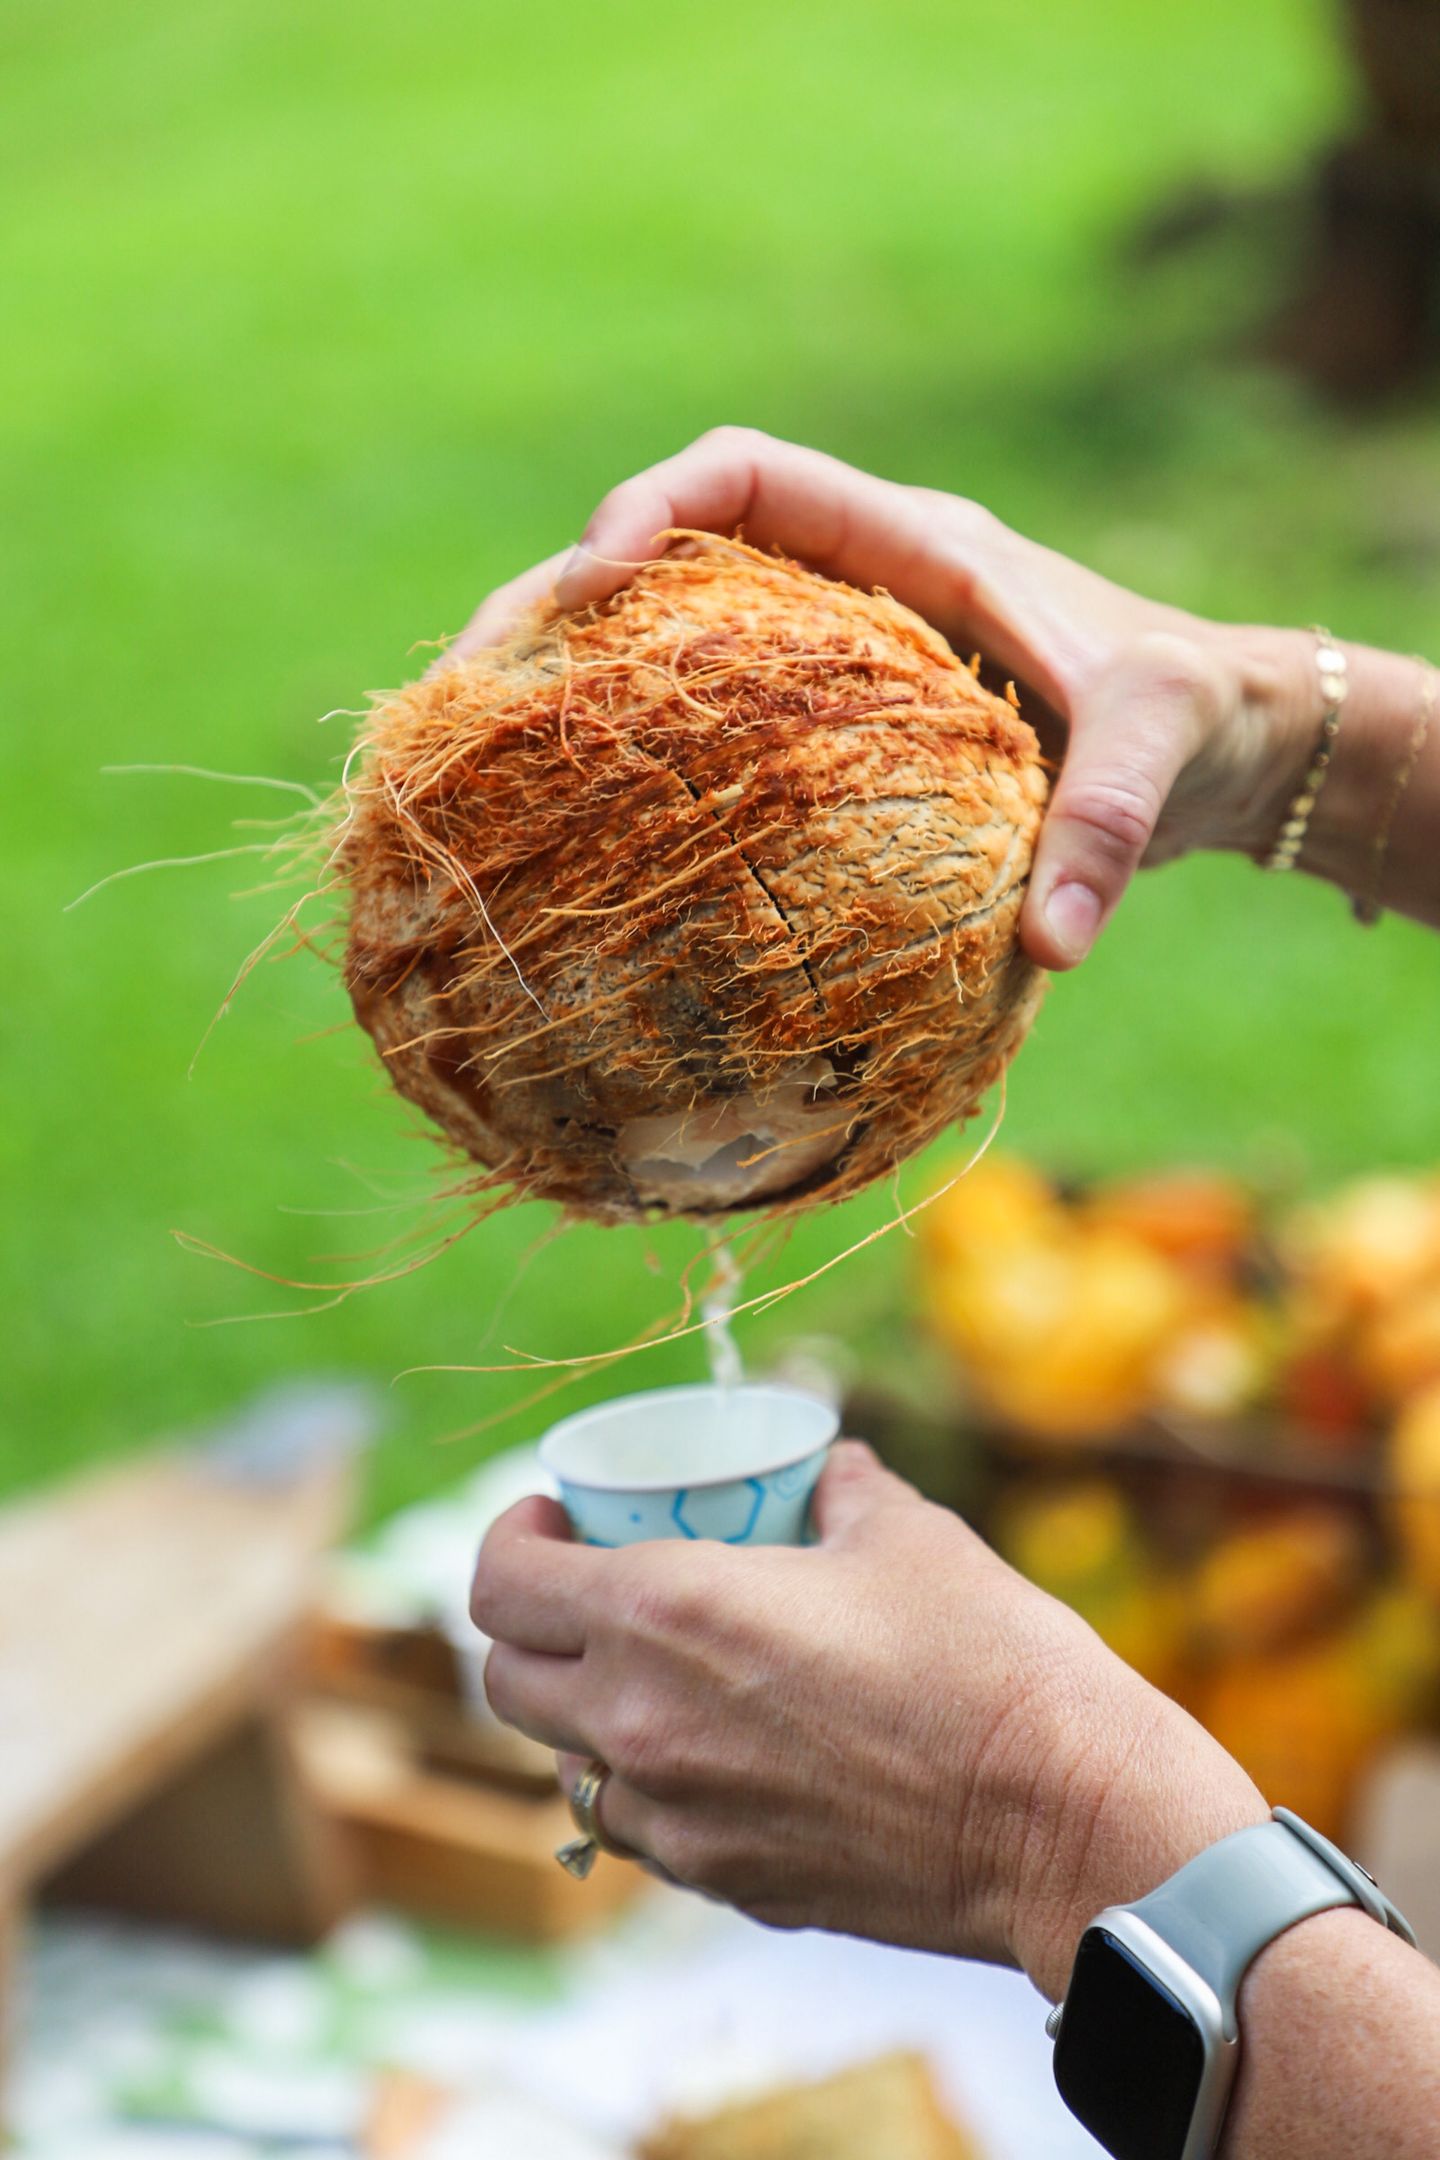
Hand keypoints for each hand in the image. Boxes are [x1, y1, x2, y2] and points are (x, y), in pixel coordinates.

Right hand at [452, 429, 1318, 967]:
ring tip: (470, 782)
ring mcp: (829, 671)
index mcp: (912, 547)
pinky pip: (708, 741)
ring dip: (569, 698)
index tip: (593, 580)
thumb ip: (1114, 831)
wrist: (1227, 746)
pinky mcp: (828, 748)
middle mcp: (850, 592)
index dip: (655, 505)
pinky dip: (634, 776)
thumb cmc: (1194, 718)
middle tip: (466, 692)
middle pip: (665, 564)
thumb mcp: (1165, 750)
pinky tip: (578, 860)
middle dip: (554, 608)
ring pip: (668, 656)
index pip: (750, 476)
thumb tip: (1051, 946)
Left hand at [474, 1443, 1264, 1996]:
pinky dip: (647, 1784)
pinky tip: (715, 1750)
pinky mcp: (725, 1883)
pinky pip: (641, 1829)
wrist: (1059, 1821)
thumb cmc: (987, 1659)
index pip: (501, 1585)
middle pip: (506, 1682)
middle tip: (589, 1589)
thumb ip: (841, 1488)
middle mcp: (641, 1722)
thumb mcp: (907, 1534)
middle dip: (529, 1627)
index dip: (510, 1540)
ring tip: (653, 1674)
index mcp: (663, 1613)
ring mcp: (677, 1818)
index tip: (551, 1520)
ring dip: (583, 1714)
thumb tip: (826, 1469)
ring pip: (566, 1769)